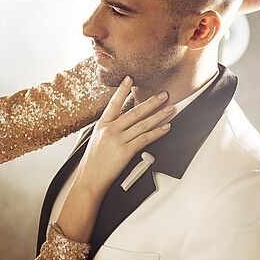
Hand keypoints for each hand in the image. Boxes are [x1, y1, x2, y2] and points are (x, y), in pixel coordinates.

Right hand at [74, 77, 172, 196]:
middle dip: (151, 102)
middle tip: (163, 94)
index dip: (122, 90)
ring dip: (159, 115)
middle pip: (134, 112)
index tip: (130, 79)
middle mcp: (110, 130)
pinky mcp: (125, 151)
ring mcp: (118, 140)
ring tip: (170, 109)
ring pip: (143, 124)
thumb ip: (108, 129)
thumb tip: (121, 122)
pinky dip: (158, 132)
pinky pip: (145, 138)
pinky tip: (166, 127)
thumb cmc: (93, 163)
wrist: (89, 180)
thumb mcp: (95, 140)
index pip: (113, 103)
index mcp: (101, 125)